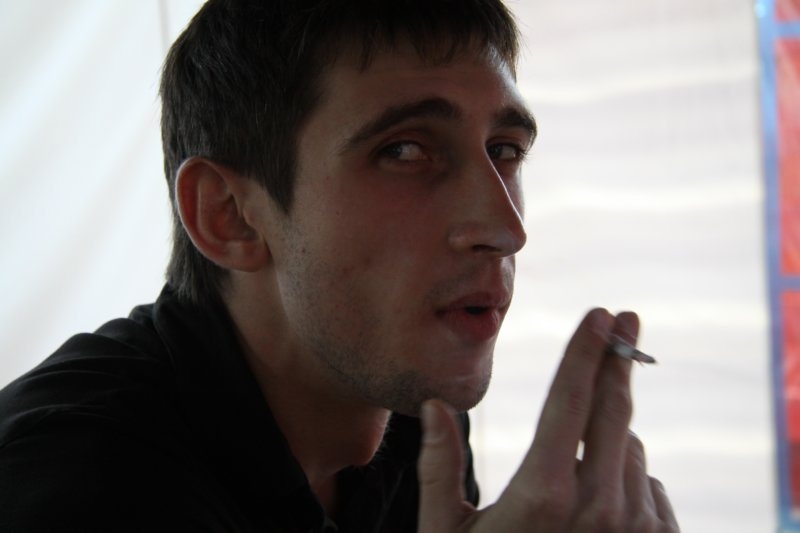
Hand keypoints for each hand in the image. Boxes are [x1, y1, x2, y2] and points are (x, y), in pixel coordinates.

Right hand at [417, 309, 678, 531]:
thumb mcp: (445, 530)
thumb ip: (438, 465)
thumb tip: (434, 404)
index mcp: (543, 492)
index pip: (570, 399)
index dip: (586, 350)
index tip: (602, 314)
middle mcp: (598, 506)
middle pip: (615, 408)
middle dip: (618, 359)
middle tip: (625, 321)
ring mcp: (634, 529)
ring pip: (631, 445)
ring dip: (612, 435)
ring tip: (577, 461)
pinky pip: (649, 483)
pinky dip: (629, 476)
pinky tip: (602, 501)